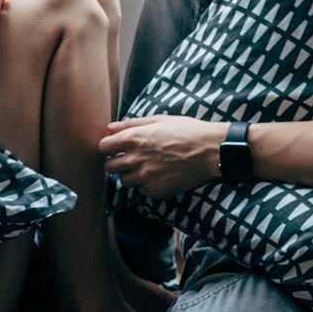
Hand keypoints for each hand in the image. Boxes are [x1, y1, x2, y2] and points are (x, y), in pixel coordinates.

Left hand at [100, 116, 226, 197]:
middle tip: (130, 159)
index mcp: (133, 139)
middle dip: (116, 163)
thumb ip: (131, 124)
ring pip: (124, 182)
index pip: (103, 148)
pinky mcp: (155, 191)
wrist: (209, 151)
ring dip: (131, 175)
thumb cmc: (185, 131)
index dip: (109, 147)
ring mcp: (144, 178)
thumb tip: (110, 128)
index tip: (116, 148)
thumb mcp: (158, 120)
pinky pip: (140, 191)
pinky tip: (159, 175)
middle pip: (109, 167)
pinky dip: (146, 185)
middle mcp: (135, 160)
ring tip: (148, 167)